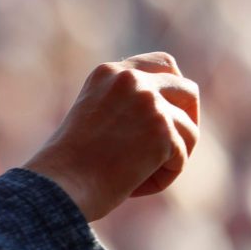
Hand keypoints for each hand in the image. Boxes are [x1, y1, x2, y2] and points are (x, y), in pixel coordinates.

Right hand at [23, 52, 199, 221]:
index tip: (171, 111)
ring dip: (172, 156)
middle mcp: (130, 79)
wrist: (61, 183)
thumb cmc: (70, 163)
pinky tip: (135, 186)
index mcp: (108, 73)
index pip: (163, 63)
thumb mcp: (93, 116)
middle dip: (188, 118)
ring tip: (140, 175)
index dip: (175, 87)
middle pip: (187, 90)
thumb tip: (169, 116)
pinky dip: (163, 176)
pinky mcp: (162, 130)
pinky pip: (180, 158)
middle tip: (174, 146)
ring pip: (189, 130)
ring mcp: (148, 102)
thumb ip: (125, 104)